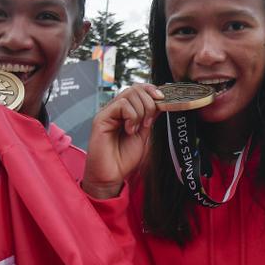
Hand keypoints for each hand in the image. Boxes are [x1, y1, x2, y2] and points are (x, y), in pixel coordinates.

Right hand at [82, 84, 163, 198]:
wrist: (112, 176)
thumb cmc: (124, 159)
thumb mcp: (144, 135)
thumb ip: (149, 118)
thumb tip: (160, 102)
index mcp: (125, 112)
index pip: (138, 89)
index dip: (152, 89)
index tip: (163, 99)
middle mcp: (115, 110)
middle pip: (135, 89)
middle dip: (149, 103)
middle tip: (148, 123)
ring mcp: (107, 113)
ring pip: (129, 94)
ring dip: (140, 112)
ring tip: (136, 129)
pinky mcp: (101, 118)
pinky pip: (121, 105)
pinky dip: (131, 117)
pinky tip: (129, 130)